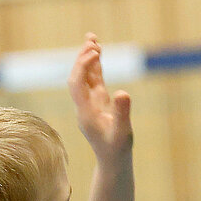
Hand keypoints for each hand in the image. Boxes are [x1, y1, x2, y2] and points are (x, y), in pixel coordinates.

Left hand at [69, 33, 132, 159]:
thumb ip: (122, 113)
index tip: (95, 53)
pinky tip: (99, 52)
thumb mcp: (122, 133)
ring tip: (93, 38)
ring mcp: (91, 104)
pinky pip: (94, 81)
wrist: (113, 162)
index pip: (77, 84)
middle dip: (82, 58)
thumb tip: (123, 92)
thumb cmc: (117, 150)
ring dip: (87, 58)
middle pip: (77, 77)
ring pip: (85, 77)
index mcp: (85, 113)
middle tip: (92, 41)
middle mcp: (84, 106)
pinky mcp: (98, 104)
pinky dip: (95, 67)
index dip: (83, 67)